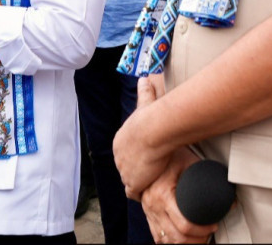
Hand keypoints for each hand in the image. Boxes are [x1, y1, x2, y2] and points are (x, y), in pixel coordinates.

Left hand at [115, 76, 174, 199]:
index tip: (146, 157)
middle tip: (150, 172)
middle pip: (125, 167)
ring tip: (151, 184)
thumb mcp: (145, 103)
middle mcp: (118, 157)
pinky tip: (149, 192)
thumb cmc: (151, 117)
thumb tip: (145, 77)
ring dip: (138, 182)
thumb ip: (145, 92)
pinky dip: (140, 193)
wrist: (153, 130)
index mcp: (120, 141)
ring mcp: (124, 171)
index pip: (125, 152)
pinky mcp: (133, 183)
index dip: (135, 156)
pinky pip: (134, 193)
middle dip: (135, 170)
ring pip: (129, 181)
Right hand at [142, 148, 219, 243]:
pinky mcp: (147, 214)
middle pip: (175, 237)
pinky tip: (182, 238)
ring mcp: (148, 211)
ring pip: (166, 240)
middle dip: (196, 240)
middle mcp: (152, 206)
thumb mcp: (191, 163)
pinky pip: (158, 236)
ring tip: (199, 238)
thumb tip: (230, 196)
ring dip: (183, 243)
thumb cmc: (172, 154)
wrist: (149, 147)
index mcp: (162, 194)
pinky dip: (171, 241)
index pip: (183, 225)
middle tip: (209, 233)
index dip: (202, 230)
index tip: (214, 225)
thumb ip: (208, 178)